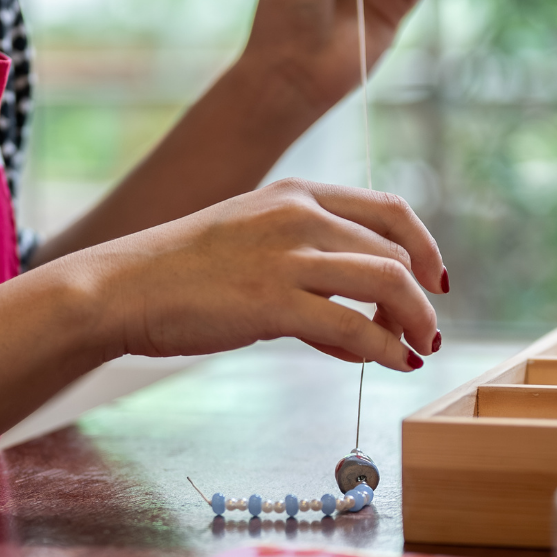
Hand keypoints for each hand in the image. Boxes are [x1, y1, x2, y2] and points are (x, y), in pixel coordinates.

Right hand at [86, 179, 445, 370]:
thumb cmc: (184, 275)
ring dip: (414, 321)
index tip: (435, 281)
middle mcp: (300, 214)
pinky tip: (395, 363)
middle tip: (426, 331)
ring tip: (418, 349)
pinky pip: (354, 326)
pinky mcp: (273, 301)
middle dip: (422, 298)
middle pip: (396, 252)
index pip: (390, 210)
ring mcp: (288, 256)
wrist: (121, 289)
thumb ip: (311, 276)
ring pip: (387, 283)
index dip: (424, 247)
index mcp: (298, 193)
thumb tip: (361, 332)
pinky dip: (386, 348)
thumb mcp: (254, 247)